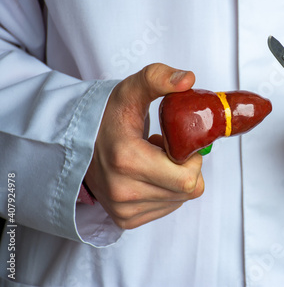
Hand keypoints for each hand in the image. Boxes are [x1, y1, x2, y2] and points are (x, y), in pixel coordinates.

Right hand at [84, 63, 203, 228]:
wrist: (76, 141)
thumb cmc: (108, 116)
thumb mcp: (132, 90)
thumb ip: (159, 78)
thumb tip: (188, 79)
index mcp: (128, 160)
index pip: (188, 178)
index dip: (192, 158)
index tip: (177, 142)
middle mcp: (123, 190)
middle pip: (187, 191)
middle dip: (186, 168)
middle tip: (167, 150)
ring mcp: (123, 209)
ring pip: (179, 201)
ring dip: (175, 179)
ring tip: (153, 160)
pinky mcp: (125, 219)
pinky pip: (167, 209)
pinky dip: (166, 191)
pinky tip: (148, 174)